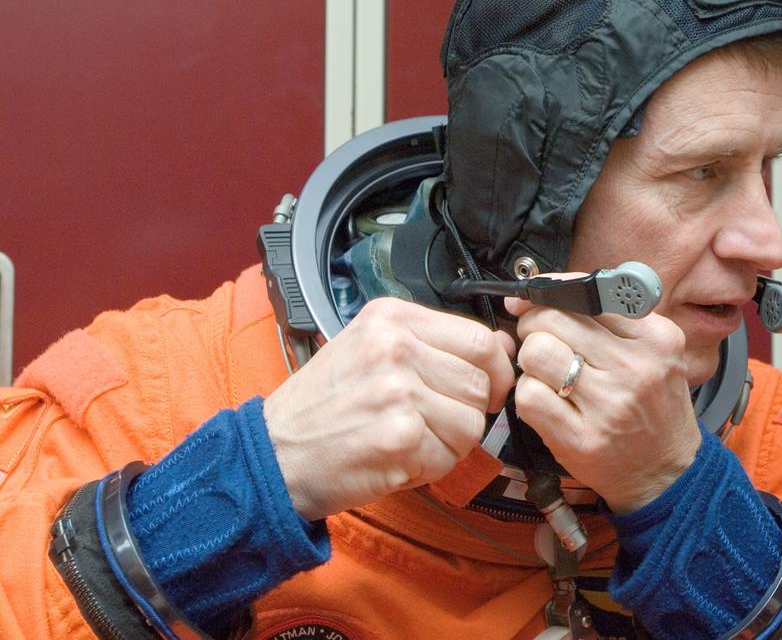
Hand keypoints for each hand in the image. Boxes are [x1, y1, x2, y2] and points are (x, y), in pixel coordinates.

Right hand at [262, 298, 514, 520]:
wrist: (273, 454)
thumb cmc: (323, 406)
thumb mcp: (370, 349)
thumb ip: (433, 344)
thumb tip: (502, 346)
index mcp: (391, 318)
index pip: (479, 337)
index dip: (495, 369)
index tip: (487, 386)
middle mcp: (395, 348)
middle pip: (479, 382)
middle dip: (469, 411)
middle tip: (435, 423)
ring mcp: (398, 391)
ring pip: (470, 423)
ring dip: (449, 443)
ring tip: (409, 440)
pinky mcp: (399, 436)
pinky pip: (449, 457)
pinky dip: (430, 467)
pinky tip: (396, 458)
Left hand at [507, 280, 701, 513]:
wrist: (667, 471)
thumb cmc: (654, 404)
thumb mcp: (655, 350)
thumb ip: (613, 315)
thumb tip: (545, 287)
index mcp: (657, 338)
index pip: (588, 292)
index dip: (550, 289)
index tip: (533, 295)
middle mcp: (636, 368)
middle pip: (554, 318)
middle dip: (534, 323)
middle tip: (539, 337)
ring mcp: (608, 406)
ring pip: (536, 353)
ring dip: (530, 360)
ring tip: (546, 370)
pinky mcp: (581, 439)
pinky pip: (529, 396)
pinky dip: (528, 393)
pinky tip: (546, 398)